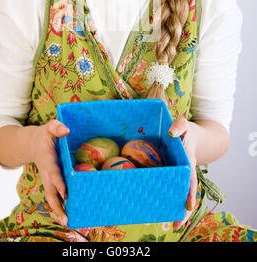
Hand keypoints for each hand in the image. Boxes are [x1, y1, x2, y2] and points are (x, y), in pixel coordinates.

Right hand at [31, 119, 69, 225]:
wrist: (31, 143)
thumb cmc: (45, 135)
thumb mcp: (49, 127)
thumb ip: (56, 127)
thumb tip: (66, 130)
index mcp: (47, 159)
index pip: (53, 172)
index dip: (59, 182)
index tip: (65, 193)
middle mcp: (46, 172)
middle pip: (50, 191)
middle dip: (57, 205)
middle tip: (66, 219)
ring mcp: (46, 178)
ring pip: (51, 196)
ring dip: (58, 209)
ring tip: (67, 222)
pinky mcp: (49, 181)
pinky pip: (53, 195)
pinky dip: (59, 205)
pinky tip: (68, 214)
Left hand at [168, 116, 197, 230]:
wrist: (193, 135)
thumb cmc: (187, 130)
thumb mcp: (185, 125)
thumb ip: (180, 126)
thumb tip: (171, 132)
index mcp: (189, 162)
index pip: (190, 179)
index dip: (189, 192)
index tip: (189, 205)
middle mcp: (185, 173)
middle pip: (185, 193)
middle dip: (183, 210)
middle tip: (177, 225)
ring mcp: (180, 177)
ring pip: (178, 194)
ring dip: (175, 207)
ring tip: (171, 225)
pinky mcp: (173, 177)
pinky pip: (170, 188)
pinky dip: (166, 197)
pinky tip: (156, 206)